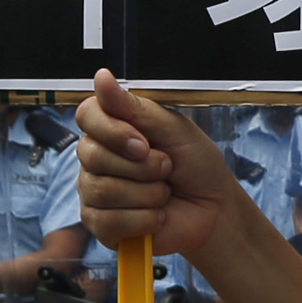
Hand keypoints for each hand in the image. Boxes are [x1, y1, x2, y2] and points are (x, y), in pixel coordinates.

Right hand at [77, 69, 238, 258]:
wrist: (214, 207)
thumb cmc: (195, 164)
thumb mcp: (173, 129)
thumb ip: (134, 107)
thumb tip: (101, 77)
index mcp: (111, 128)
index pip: (86, 116)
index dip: (114, 131)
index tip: (145, 142)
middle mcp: (96, 158)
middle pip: (93, 156)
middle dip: (142, 166)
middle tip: (167, 168)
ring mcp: (95, 192)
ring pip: (102, 190)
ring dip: (148, 193)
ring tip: (164, 192)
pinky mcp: (102, 225)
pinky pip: (109, 221)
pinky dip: (144, 219)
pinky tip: (158, 215)